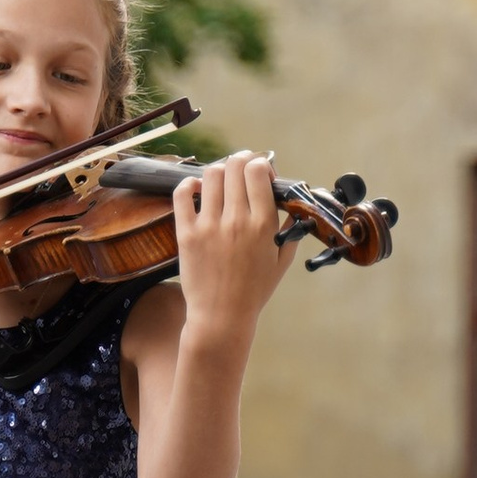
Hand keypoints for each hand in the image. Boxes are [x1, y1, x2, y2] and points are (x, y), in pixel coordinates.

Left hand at [171, 154, 297, 345]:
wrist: (221, 317)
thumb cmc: (253, 291)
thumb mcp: (281, 261)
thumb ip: (290, 229)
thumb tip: (293, 204)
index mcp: (262, 225)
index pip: (258, 170)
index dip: (260, 164)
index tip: (261, 173)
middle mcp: (236, 221)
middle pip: (235, 166)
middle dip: (241, 160)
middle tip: (242, 167)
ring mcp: (208, 226)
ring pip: (211, 174)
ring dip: (219, 170)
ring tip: (222, 180)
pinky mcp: (186, 234)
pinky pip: (183, 194)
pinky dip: (190, 184)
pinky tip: (197, 189)